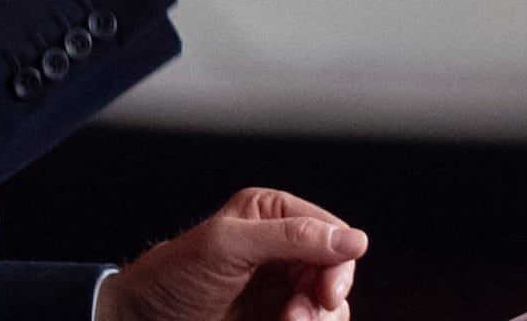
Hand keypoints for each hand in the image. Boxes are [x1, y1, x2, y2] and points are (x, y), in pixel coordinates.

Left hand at [105, 187, 364, 320]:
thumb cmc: (173, 275)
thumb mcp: (229, 247)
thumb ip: (290, 238)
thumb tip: (353, 239)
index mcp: (273, 215)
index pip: (333, 235)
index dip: (338, 265)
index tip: (326, 295)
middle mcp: (283, 249)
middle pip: (336, 275)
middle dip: (322, 303)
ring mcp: (281, 288)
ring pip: (329, 308)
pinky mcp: (276, 317)